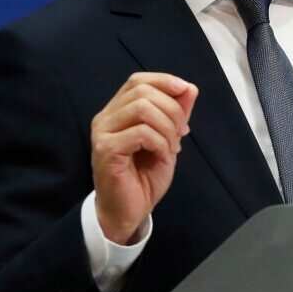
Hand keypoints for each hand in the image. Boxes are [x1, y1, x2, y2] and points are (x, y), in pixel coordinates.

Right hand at [91, 73, 197, 243]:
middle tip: (181, 132)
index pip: (137, 81)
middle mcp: (105, 118)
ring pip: (142, 108)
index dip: (164, 80)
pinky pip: (141, 132)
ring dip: (167, 127)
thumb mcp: (168, 140)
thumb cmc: (144, 177)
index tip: (186, 91)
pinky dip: (160, 142)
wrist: (128, 211)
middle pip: (142, 92)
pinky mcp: (106, 149)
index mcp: (117, 112)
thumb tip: (189, 88)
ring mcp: (102, 133)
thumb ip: (176, 114)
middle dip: (172, 109)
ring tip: (172, 147)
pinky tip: (162, 156)